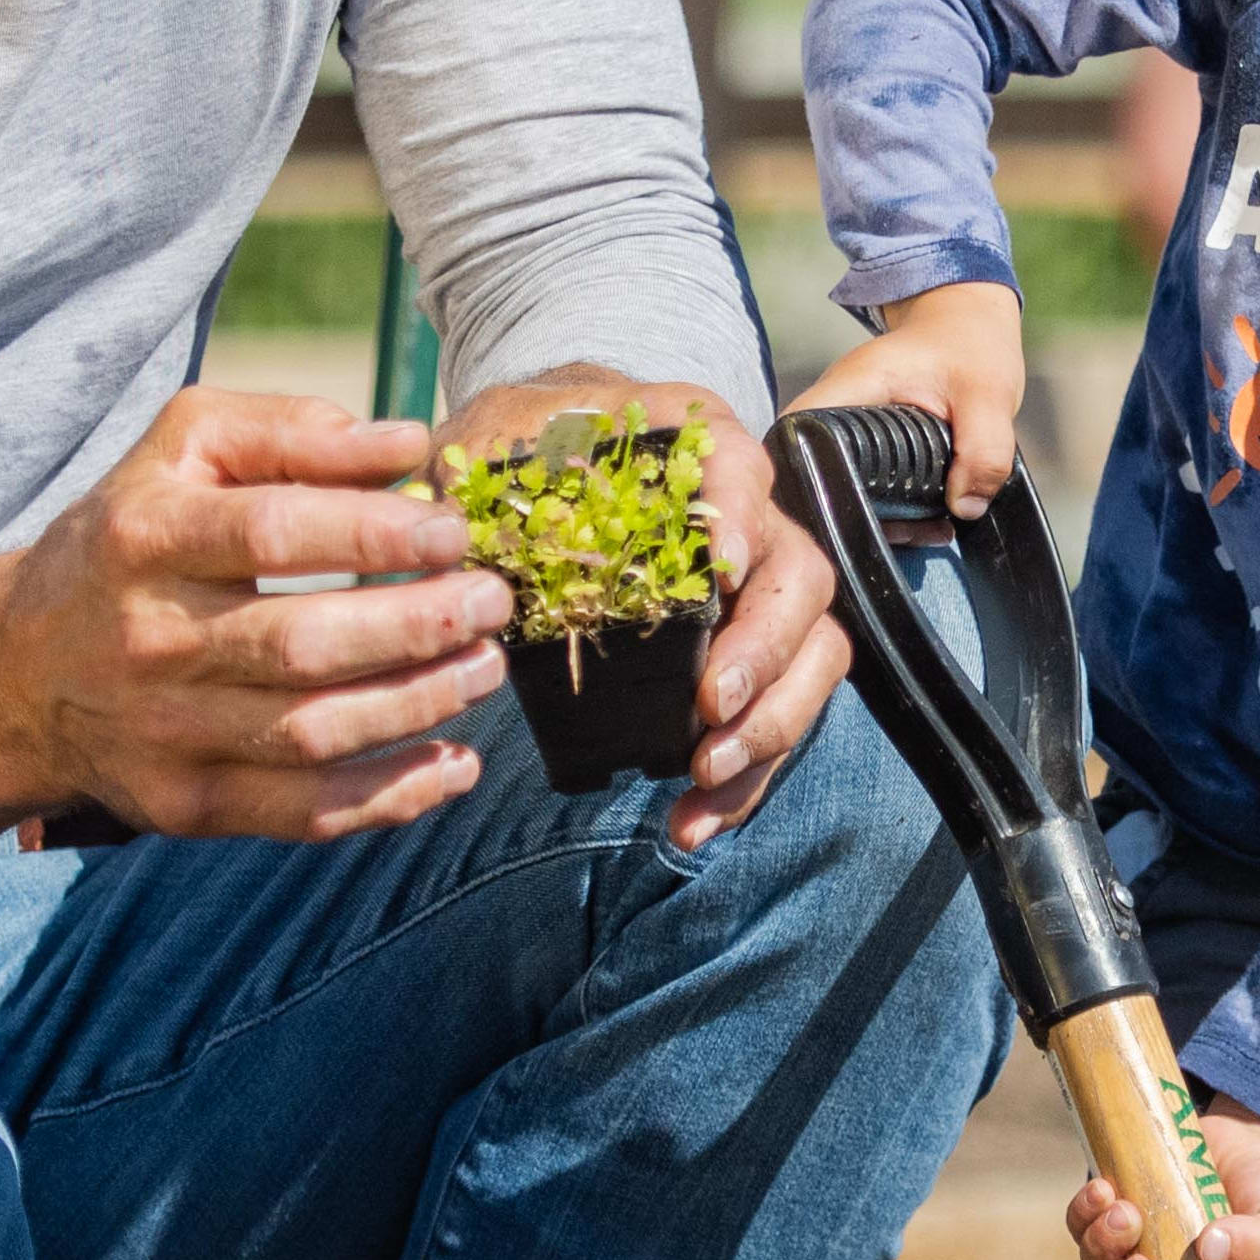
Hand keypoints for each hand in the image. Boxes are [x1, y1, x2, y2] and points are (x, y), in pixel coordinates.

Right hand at [0, 390, 509, 838]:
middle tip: (491, 602)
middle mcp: (147, 640)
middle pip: (301, 645)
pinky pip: (302, 814)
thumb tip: (407, 445)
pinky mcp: (183, 806)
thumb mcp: (185, 448)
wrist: (18, 670)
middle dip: (416, 626)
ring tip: (485, 667)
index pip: (274, 534)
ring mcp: (163, 734)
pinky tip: (455, 763)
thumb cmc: (131, 535)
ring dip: (419, 705)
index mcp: (144, 536)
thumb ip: (292, 432)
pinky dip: (392, 798)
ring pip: (313, 735)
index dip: (375, 535)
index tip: (453, 533)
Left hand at [434, 367, 850, 850]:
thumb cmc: (529, 446)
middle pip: (796, 579)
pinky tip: (693, 819)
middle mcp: (751, 513)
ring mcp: (763, 587)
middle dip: (764, 653)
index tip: (720, 566)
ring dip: (770, 726)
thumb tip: (446, 540)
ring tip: (703, 779)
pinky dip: (749, 774)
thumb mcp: (496, 439)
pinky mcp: (754, 652)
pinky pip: (780, 711)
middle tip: (712, 709)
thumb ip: (477, 474)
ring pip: (812, 653)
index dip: (739, 515)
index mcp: (697, 442)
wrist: (555, 457)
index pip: (741, 470)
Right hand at [791, 284, 1027, 520]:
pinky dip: (897, 511)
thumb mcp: (988, 393)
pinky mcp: (869, 446)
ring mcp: (850, 429)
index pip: (798, 437)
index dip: (801, 482)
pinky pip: (869, 487)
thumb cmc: (970, 344)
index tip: (837, 521)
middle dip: (855, 517)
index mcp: (851, 388)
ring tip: (930, 532)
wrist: (969, 324)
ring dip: (883, 520)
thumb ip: (984, 449)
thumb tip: (964, 508)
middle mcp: (838, 410)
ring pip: (844, 488)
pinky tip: (931, 525)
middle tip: (907, 536)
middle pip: (817, 475)